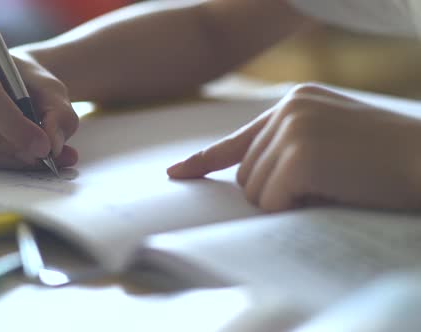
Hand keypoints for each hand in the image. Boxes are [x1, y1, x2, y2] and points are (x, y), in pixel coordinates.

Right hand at [0, 39, 78, 168]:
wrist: (14, 86)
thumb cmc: (30, 84)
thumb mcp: (54, 91)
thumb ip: (60, 115)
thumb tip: (53, 144)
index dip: (16, 127)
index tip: (44, 146)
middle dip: (2, 147)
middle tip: (37, 156)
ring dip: (3, 159)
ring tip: (35, 156)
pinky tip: (17, 156)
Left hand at [168, 84, 420, 210]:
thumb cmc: (385, 159)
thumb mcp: (331, 139)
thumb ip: (290, 148)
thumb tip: (252, 181)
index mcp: (294, 102)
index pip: (236, 138)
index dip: (203, 161)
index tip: (176, 174)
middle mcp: (287, 110)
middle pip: (245, 173)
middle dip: (274, 192)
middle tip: (322, 186)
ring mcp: (292, 130)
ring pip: (254, 190)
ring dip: (287, 201)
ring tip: (333, 186)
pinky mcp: (299, 155)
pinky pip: (271, 201)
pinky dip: (294, 208)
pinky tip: (331, 192)